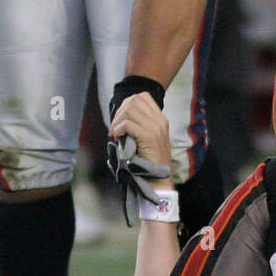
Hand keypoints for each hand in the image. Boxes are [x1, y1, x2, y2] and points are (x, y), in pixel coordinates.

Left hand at [107, 84, 172, 224]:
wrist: (159, 178)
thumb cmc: (150, 161)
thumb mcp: (149, 138)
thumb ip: (140, 126)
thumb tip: (120, 117)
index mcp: (161, 119)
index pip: (143, 97)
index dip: (127, 103)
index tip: (121, 117)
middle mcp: (160, 121)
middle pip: (134, 100)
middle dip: (120, 111)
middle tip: (115, 126)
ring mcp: (156, 128)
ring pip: (129, 110)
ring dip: (117, 120)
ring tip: (115, 133)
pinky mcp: (149, 137)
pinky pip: (128, 124)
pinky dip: (118, 128)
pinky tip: (116, 137)